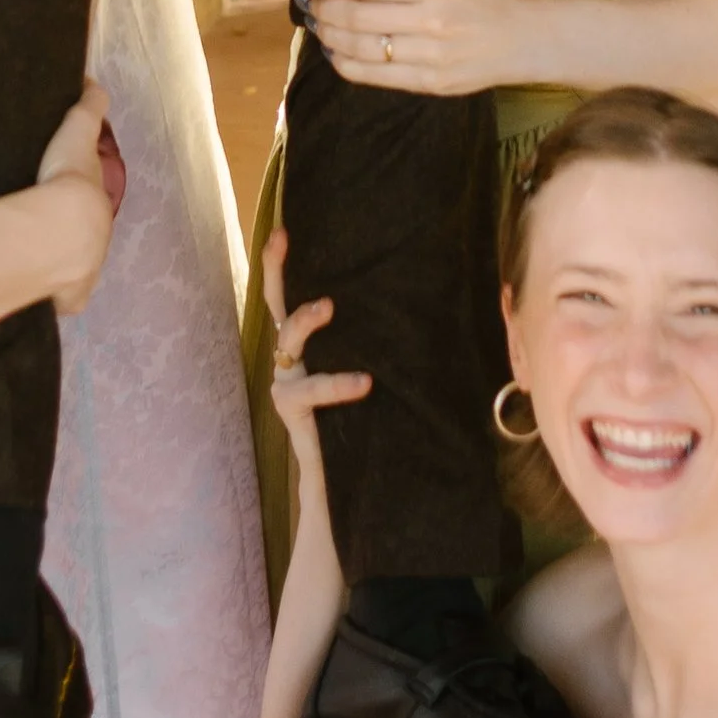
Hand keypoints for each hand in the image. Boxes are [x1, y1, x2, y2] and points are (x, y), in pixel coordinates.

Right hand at [34, 79, 121, 311]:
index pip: (89, 199)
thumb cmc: (67, 178)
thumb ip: (88, 109)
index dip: (77, 195)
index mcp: (97, 202)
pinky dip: (51, 296)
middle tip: (40, 226)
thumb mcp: (77, 134)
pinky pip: (61, 299)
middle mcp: (98, 239)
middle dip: (68, 234)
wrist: (61, 229)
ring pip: (74, 269)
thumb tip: (93, 83)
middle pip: (83, 236)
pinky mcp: (71, 298)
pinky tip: (31, 293)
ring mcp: (87, 271)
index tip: (60, 192)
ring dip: (59, 265)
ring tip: (30, 260)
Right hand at [258, 228, 370, 503]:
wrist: (348, 488)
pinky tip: (363, 383)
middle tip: (286, 243)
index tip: (284, 229)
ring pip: (287, 341)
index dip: (282, 264)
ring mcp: (288, 384)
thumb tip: (441, 302)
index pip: (291, 298)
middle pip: (276, 306)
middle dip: (276, 270)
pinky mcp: (292, 412)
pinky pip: (308, 389)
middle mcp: (292, 360)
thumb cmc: (371, 425)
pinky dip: (335, 383)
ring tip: (329, 307)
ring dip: (306, 319)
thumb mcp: (378, 377)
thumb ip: (387, 348)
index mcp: (310, 348)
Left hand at [308, 0, 526, 95]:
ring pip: (363, 48)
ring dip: (330, 37)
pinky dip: (347, 65)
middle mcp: (433, 20)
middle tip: (309, 0)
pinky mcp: (431, 82)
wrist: (521, 42)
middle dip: (325, 9)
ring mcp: (432, 54)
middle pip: (359, 17)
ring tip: (316, 24)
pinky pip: (376, 76)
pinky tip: (333, 52)